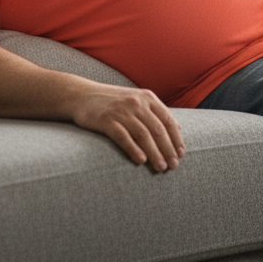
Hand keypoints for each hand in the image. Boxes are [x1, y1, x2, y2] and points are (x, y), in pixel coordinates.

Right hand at [68, 84, 185, 171]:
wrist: (81, 95)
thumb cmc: (112, 101)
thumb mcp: (137, 100)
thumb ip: (156, 112)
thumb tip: (178, 128)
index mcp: (147, 98)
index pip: (167, 120)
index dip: (176, 138)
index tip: (181, 154)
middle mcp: (136, 103)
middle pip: (157, 129)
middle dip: (168, 149)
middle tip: (173, 166)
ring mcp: (121, 111)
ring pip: (143, 135)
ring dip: (154, 153)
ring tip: (161, 167)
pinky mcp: (106, 120)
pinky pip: (123, 136)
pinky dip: (133, 149)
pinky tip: (141, 160)